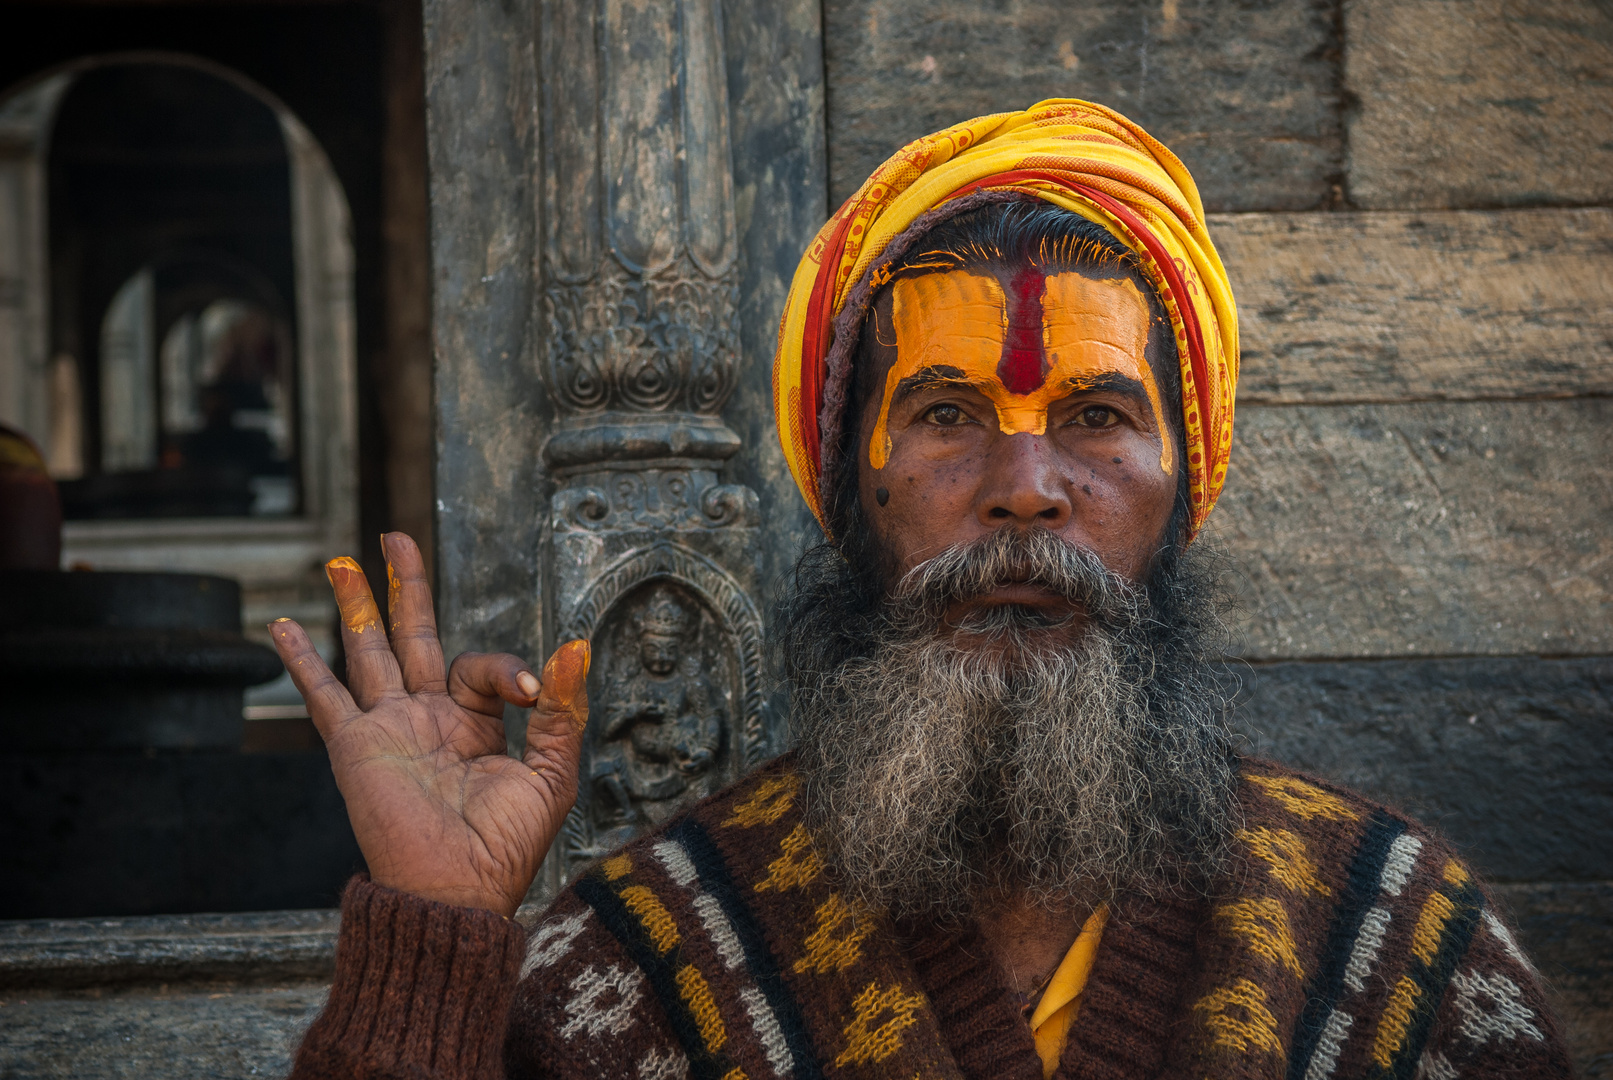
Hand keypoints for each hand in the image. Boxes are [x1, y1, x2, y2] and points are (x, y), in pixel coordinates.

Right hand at [269, 532, 586, 917]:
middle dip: (405, 587)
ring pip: (367, 652)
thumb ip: (560, 710)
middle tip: (396, 538)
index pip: (480, 667)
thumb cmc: (506, 846)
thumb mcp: (551, 773)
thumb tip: (573, 649)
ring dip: (355, 605)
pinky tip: (281, 627)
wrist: (458, 891)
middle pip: (413, 637)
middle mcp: (426, 719)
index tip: (529, 689)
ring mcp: (387, 729)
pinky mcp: (355, 746)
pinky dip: (300, 662)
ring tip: (341, 560)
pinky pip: (323, 696)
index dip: (508, 668)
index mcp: (473, 725)